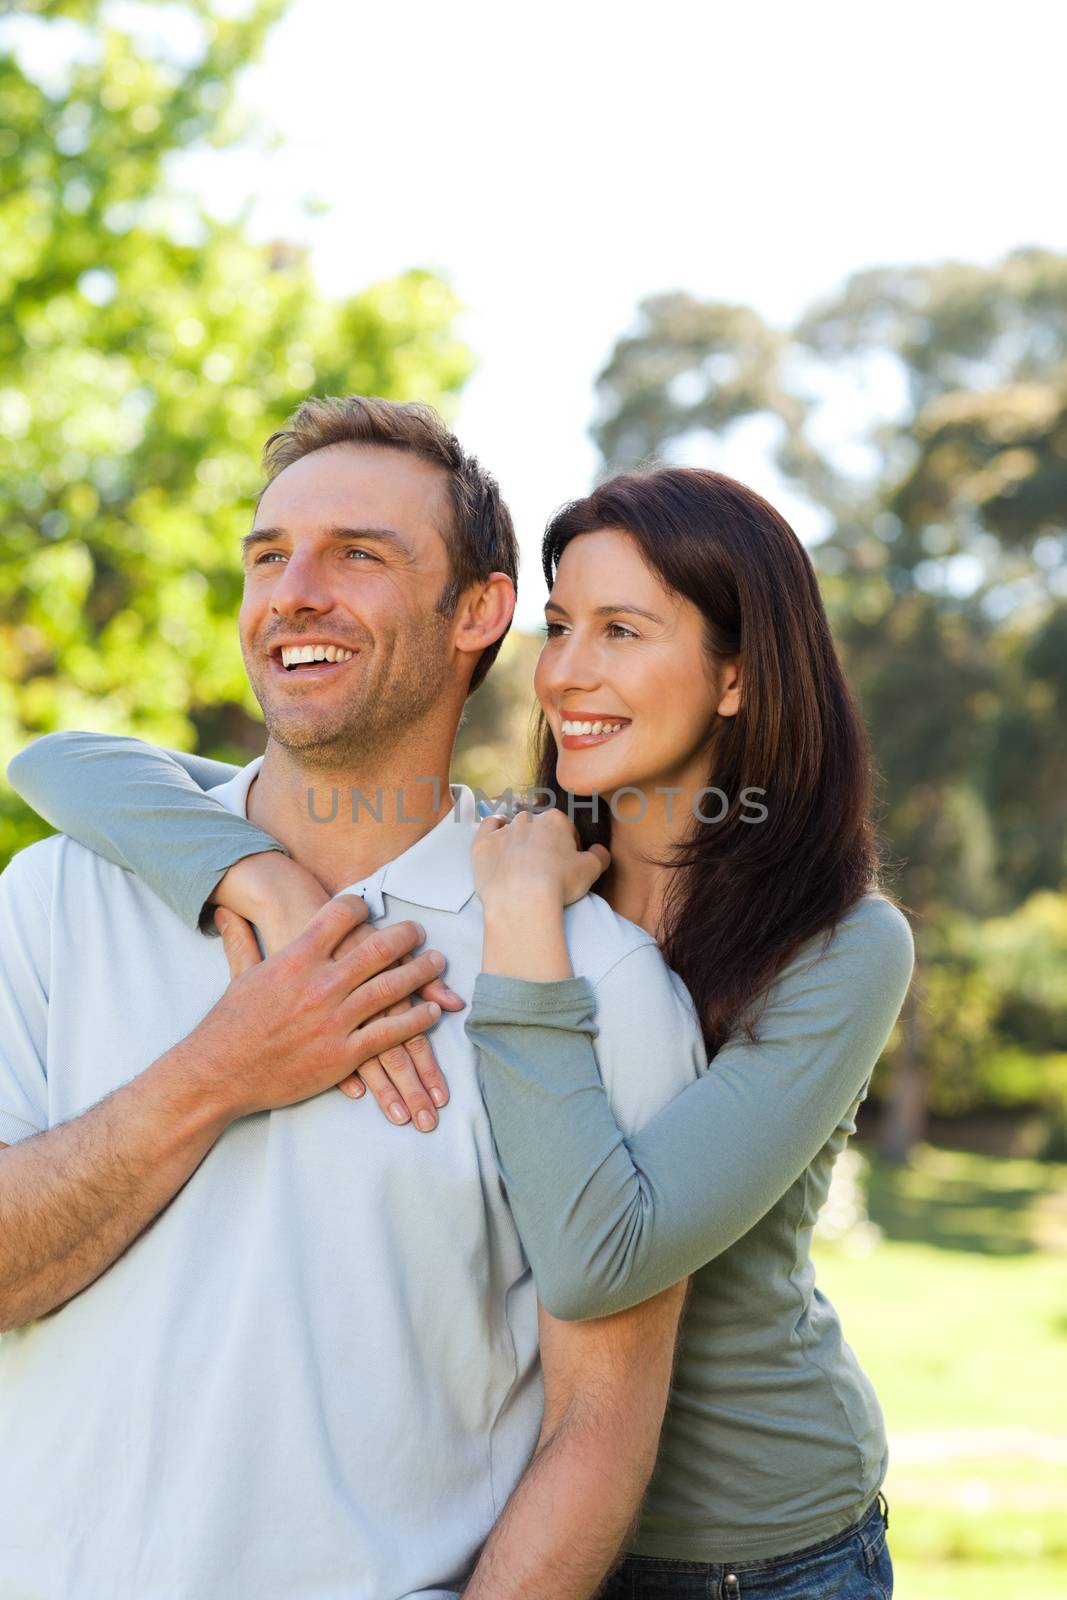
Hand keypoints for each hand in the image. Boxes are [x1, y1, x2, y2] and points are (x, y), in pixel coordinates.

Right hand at [188, 895, 446, 1122]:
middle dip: (405, 936)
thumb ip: (242, 940)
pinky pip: (390, 1033)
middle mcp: (321, 984)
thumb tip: (226, 912)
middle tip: (419, 932)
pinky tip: (431, 1012)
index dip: (360, 906)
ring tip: (437, 965)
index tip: (371, 907)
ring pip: (392, 988)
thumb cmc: (227, 1025)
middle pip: (378, 948)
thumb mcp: (239, 975)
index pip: (340, 915)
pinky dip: (416, 1020)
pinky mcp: (342, 1054)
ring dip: (420, 974)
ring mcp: (334, 1019)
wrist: (218, 1073)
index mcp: (297, 958)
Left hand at [472, 806, 609, 909]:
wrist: (521, 900)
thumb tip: (599, 850)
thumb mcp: (592, 870)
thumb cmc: (559, 883)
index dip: (569, 848)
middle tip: (545, 868)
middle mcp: (528, 819)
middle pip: (540, 828)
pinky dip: (494, 829)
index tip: (568, 865)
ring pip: (514, 826)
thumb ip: (600, 856)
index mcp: (555, 820)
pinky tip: (498, 839)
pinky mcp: (483, 843)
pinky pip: (488, 826)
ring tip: (522, 862)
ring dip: (520, 839)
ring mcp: (504, 830)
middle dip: (543, 843)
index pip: (566, 829)